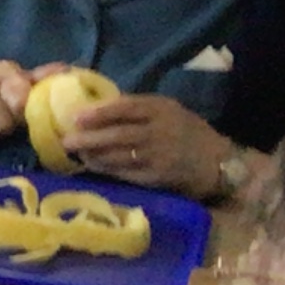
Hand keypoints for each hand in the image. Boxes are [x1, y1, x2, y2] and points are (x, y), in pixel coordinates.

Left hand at [57, 91, 233, 196]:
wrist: (218, 162)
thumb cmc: (187, 132)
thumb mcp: (168, 111)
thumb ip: (139, 109)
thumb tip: (97, 107)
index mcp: (163, 109)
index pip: (127, 108)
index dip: (100, 112)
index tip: (76, 116)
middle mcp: (162, 131)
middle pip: (119, 134)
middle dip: (90, 138)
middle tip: (66, 140)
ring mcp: (160, 156)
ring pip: (120, 156)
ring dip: (94, 155)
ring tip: (75, 154)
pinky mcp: (158, 177)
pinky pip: (126, 173)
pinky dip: (107, 170)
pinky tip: (93, 166)